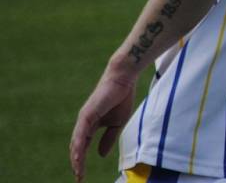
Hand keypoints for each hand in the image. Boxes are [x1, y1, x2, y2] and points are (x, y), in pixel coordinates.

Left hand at [69, 67, 136, 181]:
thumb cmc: (121, 98)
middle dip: (77, 163)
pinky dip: (78, 145)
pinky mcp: (87, 114)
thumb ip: (109, 138)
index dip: (82, 161)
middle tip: (79, 178)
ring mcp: (84, 118)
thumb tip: (100, 155)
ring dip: (76, 158)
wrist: (123, 79)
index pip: (83, 147)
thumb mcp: (117, 123)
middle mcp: (84, 123)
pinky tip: (78, 156)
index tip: (82, 175)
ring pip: (77, 142)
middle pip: (77, 147)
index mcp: (91, 125)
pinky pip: (81, 133)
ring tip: (78, 171)